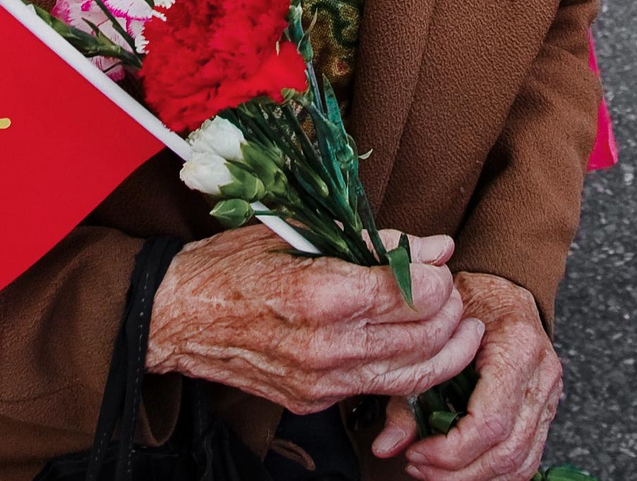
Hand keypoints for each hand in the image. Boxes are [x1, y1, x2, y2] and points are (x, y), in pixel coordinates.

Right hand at [146, 226, 482, 415]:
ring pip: (412, 377)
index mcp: (320, 295)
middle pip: (422, 339)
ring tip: (459, 326)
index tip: (439, 264)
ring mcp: (321, 382)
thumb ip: (374, 243)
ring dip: (446, 351)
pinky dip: (411, 371)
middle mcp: (325, 347)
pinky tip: (419, 347)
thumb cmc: (231, 266)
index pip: (412, 295)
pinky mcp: (315, 403)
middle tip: (452, 292)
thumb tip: (434, 247)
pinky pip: (380, 390)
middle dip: (450, 314)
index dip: (438, 279)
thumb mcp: (299, 234)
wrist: (177, 318)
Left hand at [373, 275, 561, 479]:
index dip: (451, 451)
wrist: (503, 286)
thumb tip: (385, 446)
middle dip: (458, 472)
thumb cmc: (468, 300)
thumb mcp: (433, 331)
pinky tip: (462, 468)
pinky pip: (528, 459)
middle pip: (507, 451)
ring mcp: (549, 396)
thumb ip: (409, 389)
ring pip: (521, 463)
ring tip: (435, 471)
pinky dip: (494, 473)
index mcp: (517, 347)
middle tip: (418, 467)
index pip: (490, 422)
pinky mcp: (545, 411)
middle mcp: (541, 375)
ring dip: (475, 477)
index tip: (416, 454)